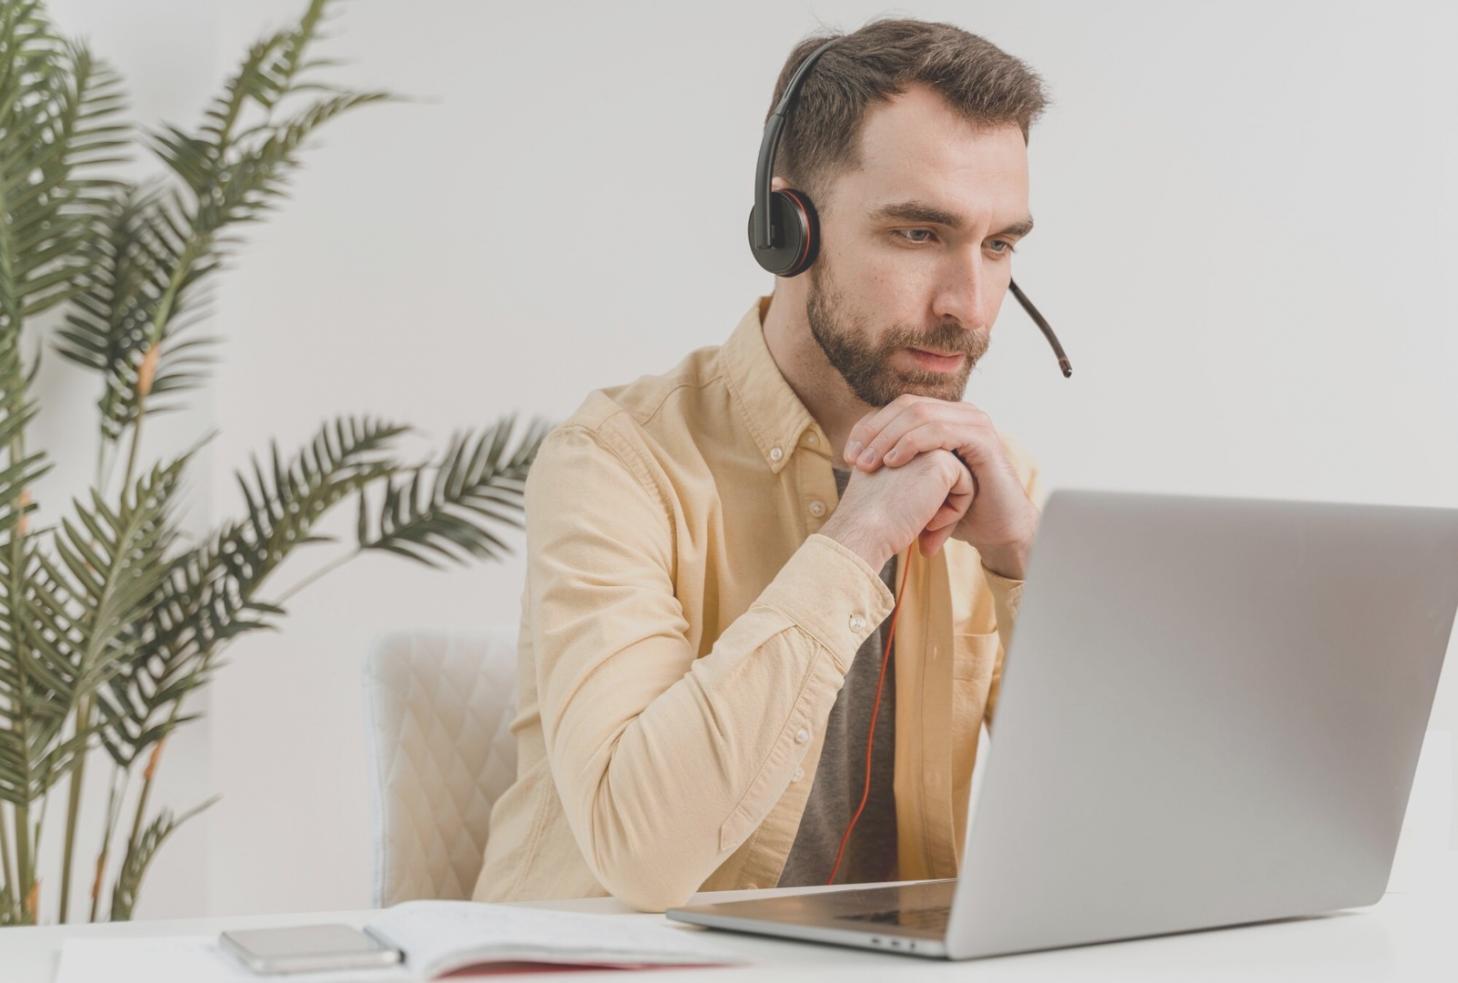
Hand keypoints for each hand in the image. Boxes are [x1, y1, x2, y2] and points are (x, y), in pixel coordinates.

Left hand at [843, 394, 1037, 576]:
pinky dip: (911, 444)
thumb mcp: (918, 481)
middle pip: (906, 405)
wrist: (996, 530)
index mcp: (944, 416)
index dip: (869, 427)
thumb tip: (852, 454)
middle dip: (874, 431)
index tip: (847, 455)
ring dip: (888, 437)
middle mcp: (959, 412)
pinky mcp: (982, 438)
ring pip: (920, 414)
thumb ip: (893, 462)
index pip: (897, 408)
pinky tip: (893, 463)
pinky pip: (939, 431)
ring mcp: (973, 422)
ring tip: (868, 464)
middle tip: (854, 459)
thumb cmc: (955, 509)